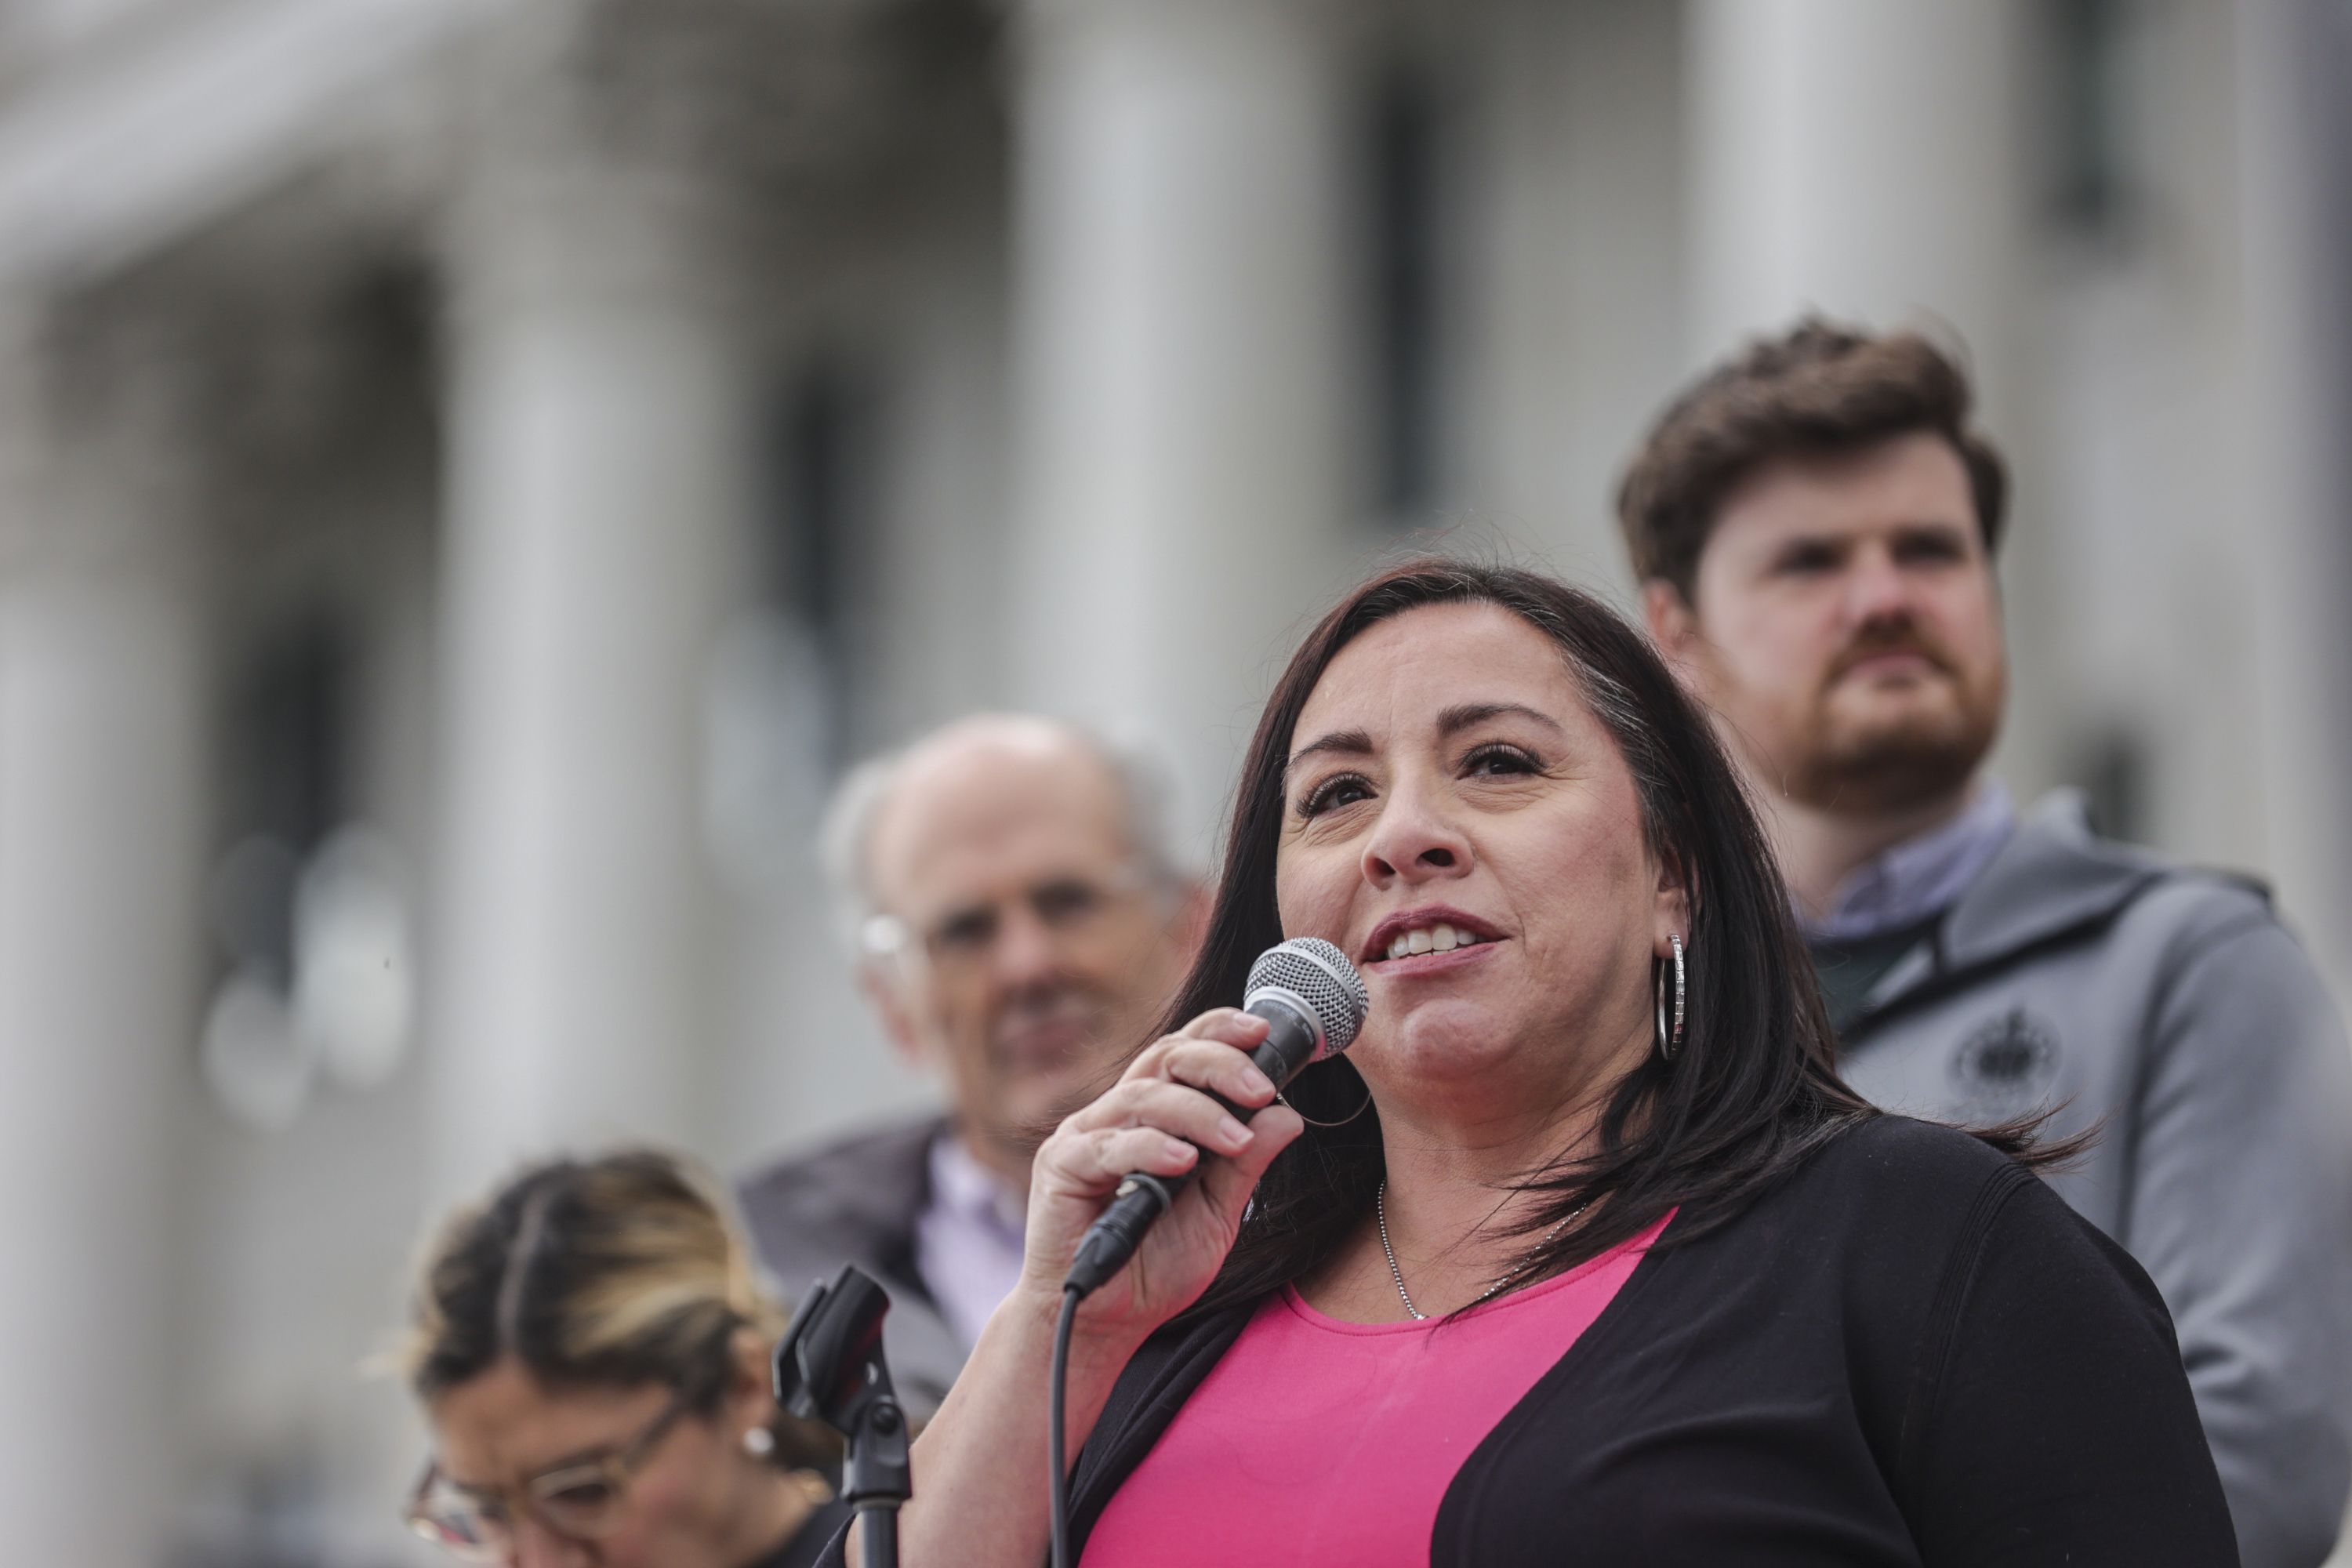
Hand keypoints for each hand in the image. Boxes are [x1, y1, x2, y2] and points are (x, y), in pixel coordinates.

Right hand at [1015, 1009, 1305, 1346]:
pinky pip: (1108, 1146)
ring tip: (1235, 1142)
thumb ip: (1246, 1165)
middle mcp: (1116, 1115)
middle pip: (1165, 1058)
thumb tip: (1287, 1116)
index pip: (1184, 1053)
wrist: (1103, 1324)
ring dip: (1196, 1113)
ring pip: (1143, 1097)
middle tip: (1261, 1089)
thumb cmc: (1154, 1266)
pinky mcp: (1060, 1167)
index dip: (1219, 1033)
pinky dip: (1150, 1149)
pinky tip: (1183, 1162)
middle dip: (1218, 1064)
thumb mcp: (1217, 1214)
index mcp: (1154, 1116)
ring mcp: (1084, 1136)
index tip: (1262, 1032)